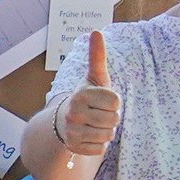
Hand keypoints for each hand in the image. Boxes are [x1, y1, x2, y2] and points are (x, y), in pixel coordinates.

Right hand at [59, 30, 122, 156]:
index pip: (116, 101)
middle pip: (114, 120)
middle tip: (99, 114)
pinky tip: (89, 137)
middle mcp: (73, 113)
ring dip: (106, 131)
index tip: (102, 100)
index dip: (114, 102)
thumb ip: (97, 56)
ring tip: (94, 125)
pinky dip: (98, 144)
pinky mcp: (74, 148)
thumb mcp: (93, 78)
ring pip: (108, 135)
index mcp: (80, 95)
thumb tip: (96, 31)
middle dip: (111, 118)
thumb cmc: (86, 98)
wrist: (63, 122)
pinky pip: (101, 148)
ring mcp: (72, 132)